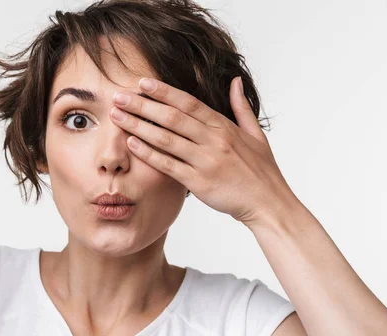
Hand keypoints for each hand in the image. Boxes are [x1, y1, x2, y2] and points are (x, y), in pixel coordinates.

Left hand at [109, 76, 300, 226]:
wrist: (268, 203)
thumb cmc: (261, 171)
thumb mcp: (255, 134)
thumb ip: (241, 107)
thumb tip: (235, 81)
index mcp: (224, 126)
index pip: (188, 103)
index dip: (164, 91)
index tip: (142, 82)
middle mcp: (214, 140)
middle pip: (171, 117)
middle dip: (142, 104)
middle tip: (119, 96)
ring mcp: (205, 161)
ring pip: (166, 138)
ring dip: (138, 125)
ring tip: (117, 116)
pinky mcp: (198, 182)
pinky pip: (168, 165)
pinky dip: (148, 153)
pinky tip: (131, 144)